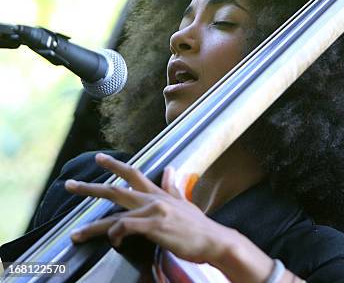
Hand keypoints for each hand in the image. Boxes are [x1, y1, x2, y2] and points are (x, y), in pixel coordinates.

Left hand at [65, 153, 235, 263]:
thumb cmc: (199, 227)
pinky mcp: (154, 226)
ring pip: (114, 215)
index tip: (99, 159)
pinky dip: (116, 235)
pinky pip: (126, 228)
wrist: (214, 240)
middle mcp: (154, 199)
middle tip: (70, 186)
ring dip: (92, 227)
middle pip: (116, 190)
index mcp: (159, 194)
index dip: (115, 166)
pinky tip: (114, 243)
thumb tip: (170, 170)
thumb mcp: (185, 203)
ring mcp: (153, 212)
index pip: (133, 174)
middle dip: (90, 189)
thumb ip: (173, 187)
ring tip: (76, 235)